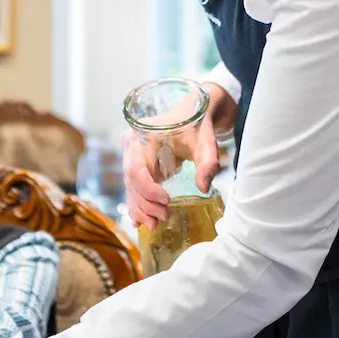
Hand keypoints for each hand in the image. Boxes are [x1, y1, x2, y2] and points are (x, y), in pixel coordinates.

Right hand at [123, 81, 234, 229]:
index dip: (148, 190)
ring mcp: (131, 154)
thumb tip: (203, 187)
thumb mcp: (206, 142)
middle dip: (146, 204)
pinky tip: (139, 221)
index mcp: (143, 135)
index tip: (167, 201)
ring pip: (130, 186)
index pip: (136, 169)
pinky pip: (133, 186)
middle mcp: (132, 144)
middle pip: (131, 181)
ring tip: (155, 224)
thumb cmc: (198, 126)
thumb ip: (208, 162)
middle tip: (165, 217)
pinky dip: (137, 203)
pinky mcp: (137, 163)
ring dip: (141, 208)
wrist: (194, 113)